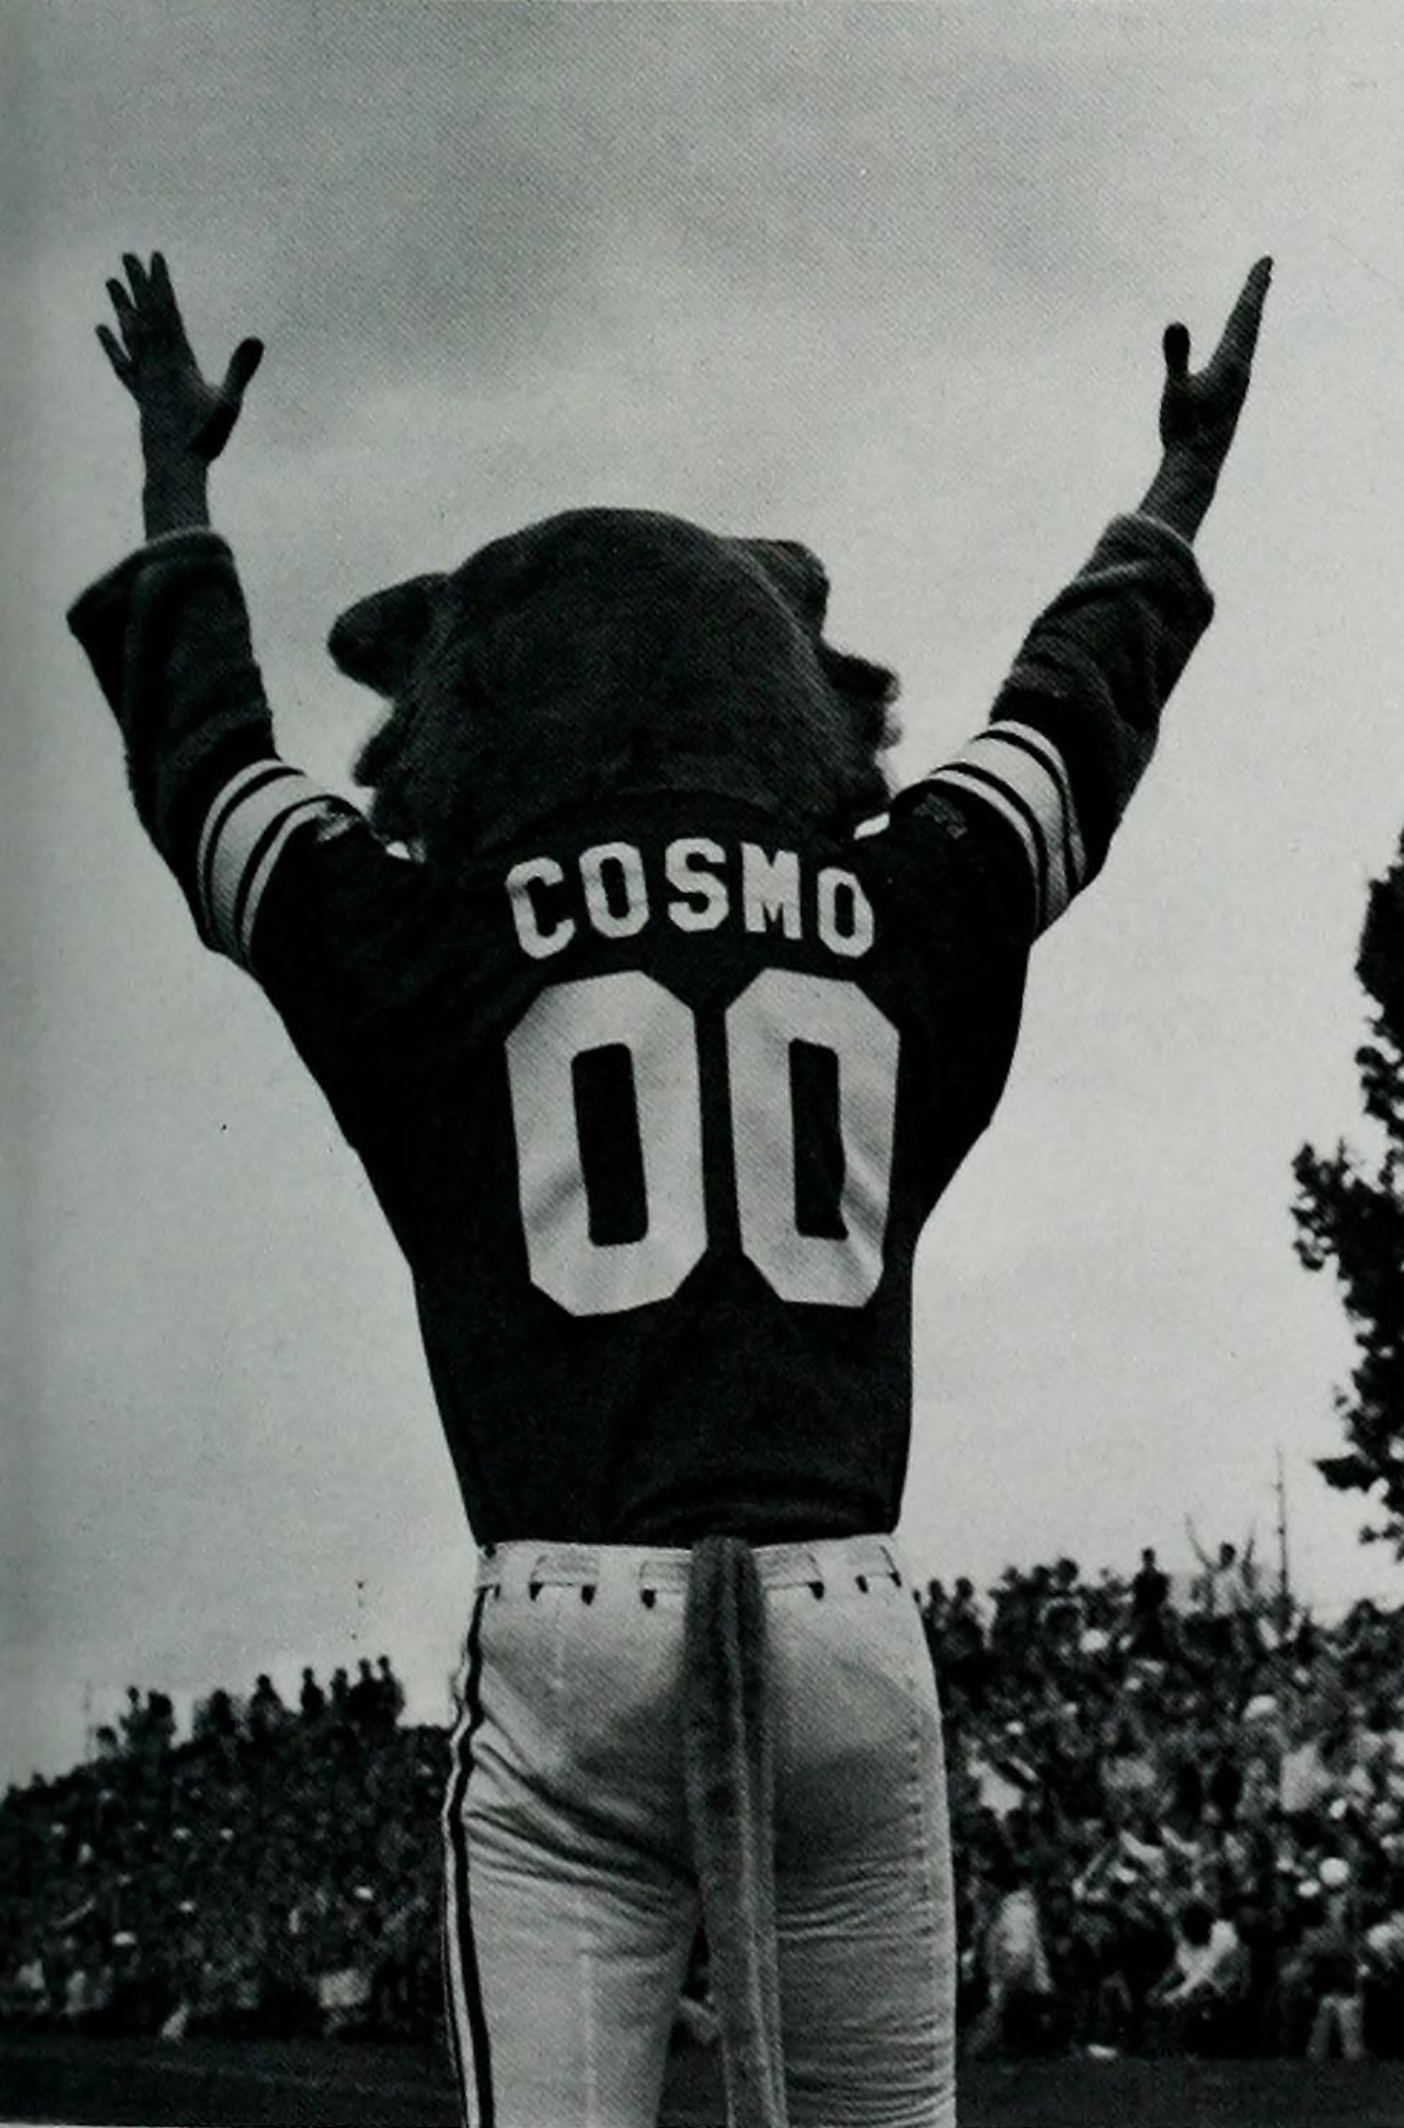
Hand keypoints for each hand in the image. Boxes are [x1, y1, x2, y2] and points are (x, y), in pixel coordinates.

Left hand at [98, 252, 263, 464]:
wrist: (173, 469)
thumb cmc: (203, 440)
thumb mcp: (229, 403)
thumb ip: (241, 369)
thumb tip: (256, 339)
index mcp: (177, 361)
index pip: (167, 313)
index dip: (160, 284)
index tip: (154, 257)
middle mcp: (156, 365)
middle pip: (145, 316)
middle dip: (137, 285)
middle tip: (127, 256)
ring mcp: (145, 379)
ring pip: (130, 335)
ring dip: (121, 306)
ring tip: (111, 282)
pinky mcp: (140, 395)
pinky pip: (123, 363)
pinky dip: (112, 344)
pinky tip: (102, 328)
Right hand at [1159, 257, 1271, 472]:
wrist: (1197, 466)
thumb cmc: (1185, 429)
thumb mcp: (1175, 389)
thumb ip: (1177, 355)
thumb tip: (1175, 323)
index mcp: (1230, 361)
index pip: (1245, 314)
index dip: (1254, 286)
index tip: (1266, 261)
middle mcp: (1240, 368)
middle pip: (1251, 322)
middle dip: (1256, 292)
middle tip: (1266, 267)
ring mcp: (1238, 383)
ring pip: (1249, 339)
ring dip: (1251, 315)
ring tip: (1254, 299)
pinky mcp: (1231, 394)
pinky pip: (1241, 355)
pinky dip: (1243, 338)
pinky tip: (1239, 344)